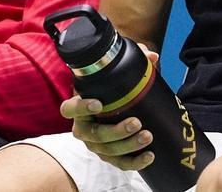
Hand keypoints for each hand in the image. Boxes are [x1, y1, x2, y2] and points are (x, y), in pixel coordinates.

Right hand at [61, 46, 160, 170]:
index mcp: (79, 105)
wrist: (120, 104)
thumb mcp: (122, 70)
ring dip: (128, 146)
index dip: (81, 107)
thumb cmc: (115, 87)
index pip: (69, 109)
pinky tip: (150, 155)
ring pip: (107, 151)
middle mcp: (83, 128)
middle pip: (93, 134)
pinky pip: (119, 163)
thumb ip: (136, 58)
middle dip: (115, 131)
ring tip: (148, 136)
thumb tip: (152, 57)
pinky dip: (134, 162)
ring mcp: (95, 144)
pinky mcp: (108, 156)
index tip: (98, 103)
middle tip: (136, 122)